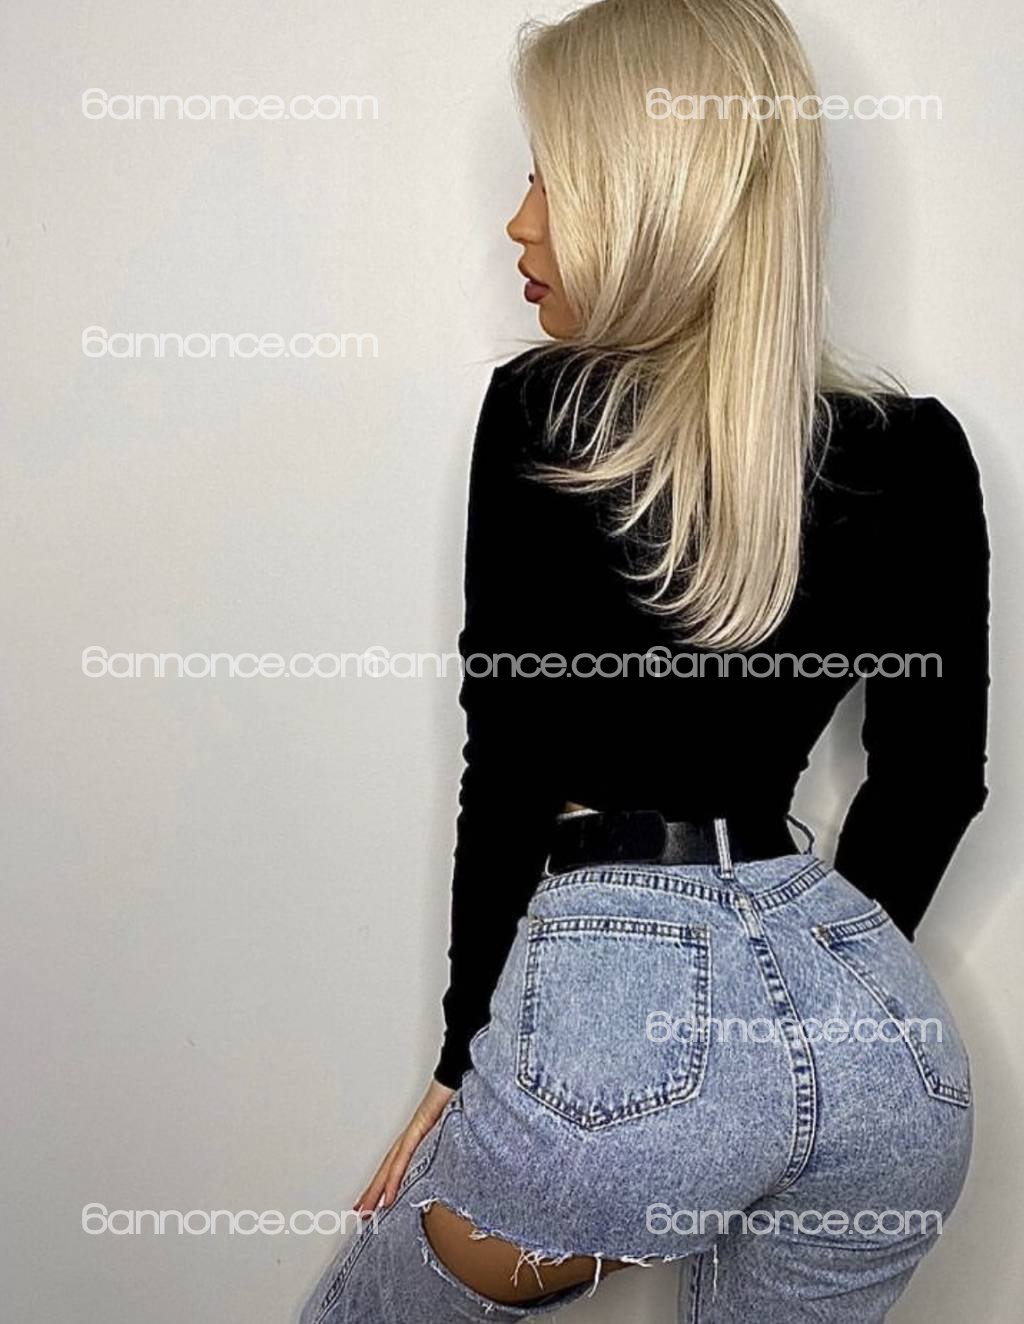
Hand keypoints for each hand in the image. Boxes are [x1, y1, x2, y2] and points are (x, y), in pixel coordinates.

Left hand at [353, 1078, 454, 1215]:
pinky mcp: (418, 1128)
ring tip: (367, 1209)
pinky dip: (394, 1177)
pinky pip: (404, 1158)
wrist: (456, 1072)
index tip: (375, 1200)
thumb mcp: (453, 1126)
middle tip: (360, 1211)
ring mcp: (412, 1132)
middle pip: (386, 1168)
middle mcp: (410, 1135)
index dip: (383, 1182)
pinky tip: (388, 1195)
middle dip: (373, 1191)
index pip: (395, 1163)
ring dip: (377, 1190)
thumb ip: (448, 1142)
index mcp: (416, 1136)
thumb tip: (454, 1158)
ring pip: (389, 1167)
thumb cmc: (455, 1094)